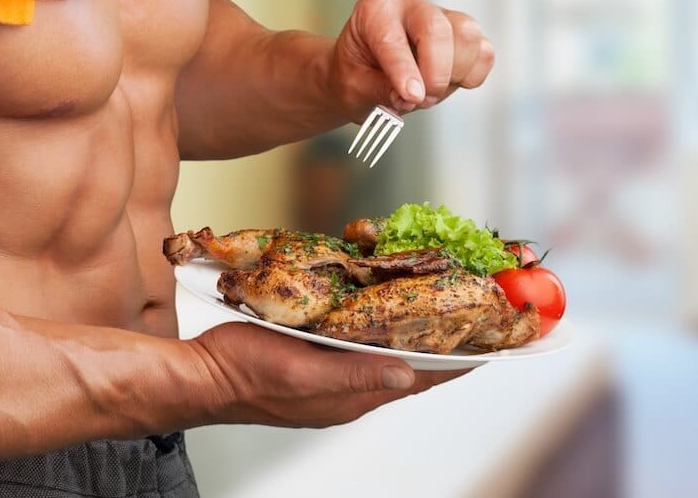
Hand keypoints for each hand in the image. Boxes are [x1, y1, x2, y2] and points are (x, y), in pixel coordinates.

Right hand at [190, 322, 464, 427]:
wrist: (201, 376)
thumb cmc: (245, 373)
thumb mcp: (301, 372)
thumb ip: (353, 374)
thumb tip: (407, 372)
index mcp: (353, 394)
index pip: (422, 379)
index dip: (460, 362)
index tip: (496, 345)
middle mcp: (349, 385)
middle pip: (410, 364)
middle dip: (443, 342)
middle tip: (472, 313)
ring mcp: (331, 372)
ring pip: (384, 350)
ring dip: (412, 332)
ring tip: (439, 304)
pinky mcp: (313, 356)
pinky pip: (356, 342)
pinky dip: (376, 324)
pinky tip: (377, 304)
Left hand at [330, 0, 493, 121]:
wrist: (361, 72)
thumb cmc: (354, 74)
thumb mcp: (354, 88)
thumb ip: (382, 91)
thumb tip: (410, 97)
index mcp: (374, 9)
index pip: (392, 39)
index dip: (404, 70)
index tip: (412, 95)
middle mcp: (409, 4)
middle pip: (437, 28)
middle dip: (435, 71)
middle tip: (423, 99)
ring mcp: (441, 14)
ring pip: (466, 36)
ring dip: (454, 73)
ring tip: (430, 93)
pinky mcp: (463, 33)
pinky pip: (483, 53)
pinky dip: (471, 75)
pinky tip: (448, 84)